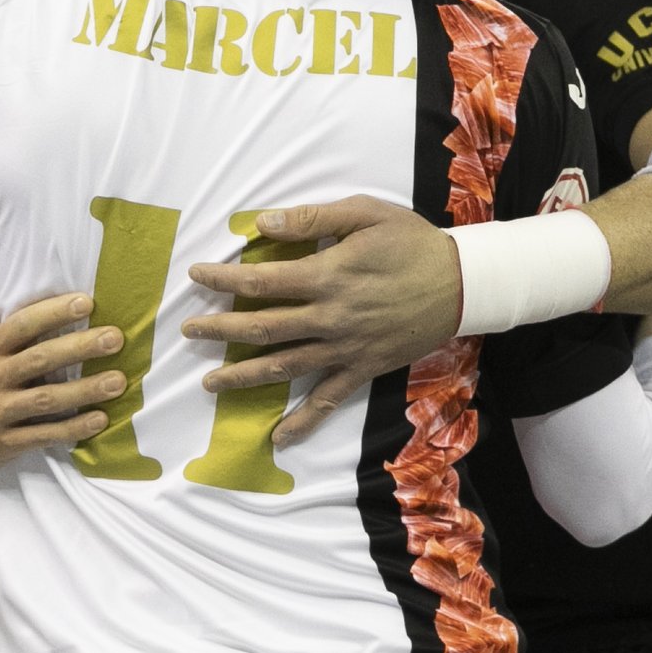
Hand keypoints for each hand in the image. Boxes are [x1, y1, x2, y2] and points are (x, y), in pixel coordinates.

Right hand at [0, 248, 123, 476]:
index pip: (23, 325)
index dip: (55, 313)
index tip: (87, 302)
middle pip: (42, 360)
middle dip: (82, 348)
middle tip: (116, 338)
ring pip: (48, 400)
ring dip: (86, 391)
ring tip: (119, 381)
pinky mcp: (3, 443)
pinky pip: (43, 435)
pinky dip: (72, 429)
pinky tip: (99, 420)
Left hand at [182, 196, 462, 446]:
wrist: (463, 284)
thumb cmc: (412, 243)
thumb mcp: (365, 214)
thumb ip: (312, 219)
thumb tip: (261, 224)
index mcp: (327, 275)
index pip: (260, 281)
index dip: (222, 279)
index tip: (195, 276)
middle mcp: (329, 316)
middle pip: (262, 327)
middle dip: (220, 330)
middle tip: (188, 332)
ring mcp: (345, 348)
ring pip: (284, 366)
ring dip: (243, 376)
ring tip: (209, 383)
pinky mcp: (363, 369)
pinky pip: (328, 401)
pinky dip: (303, 422)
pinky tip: (277, 438)